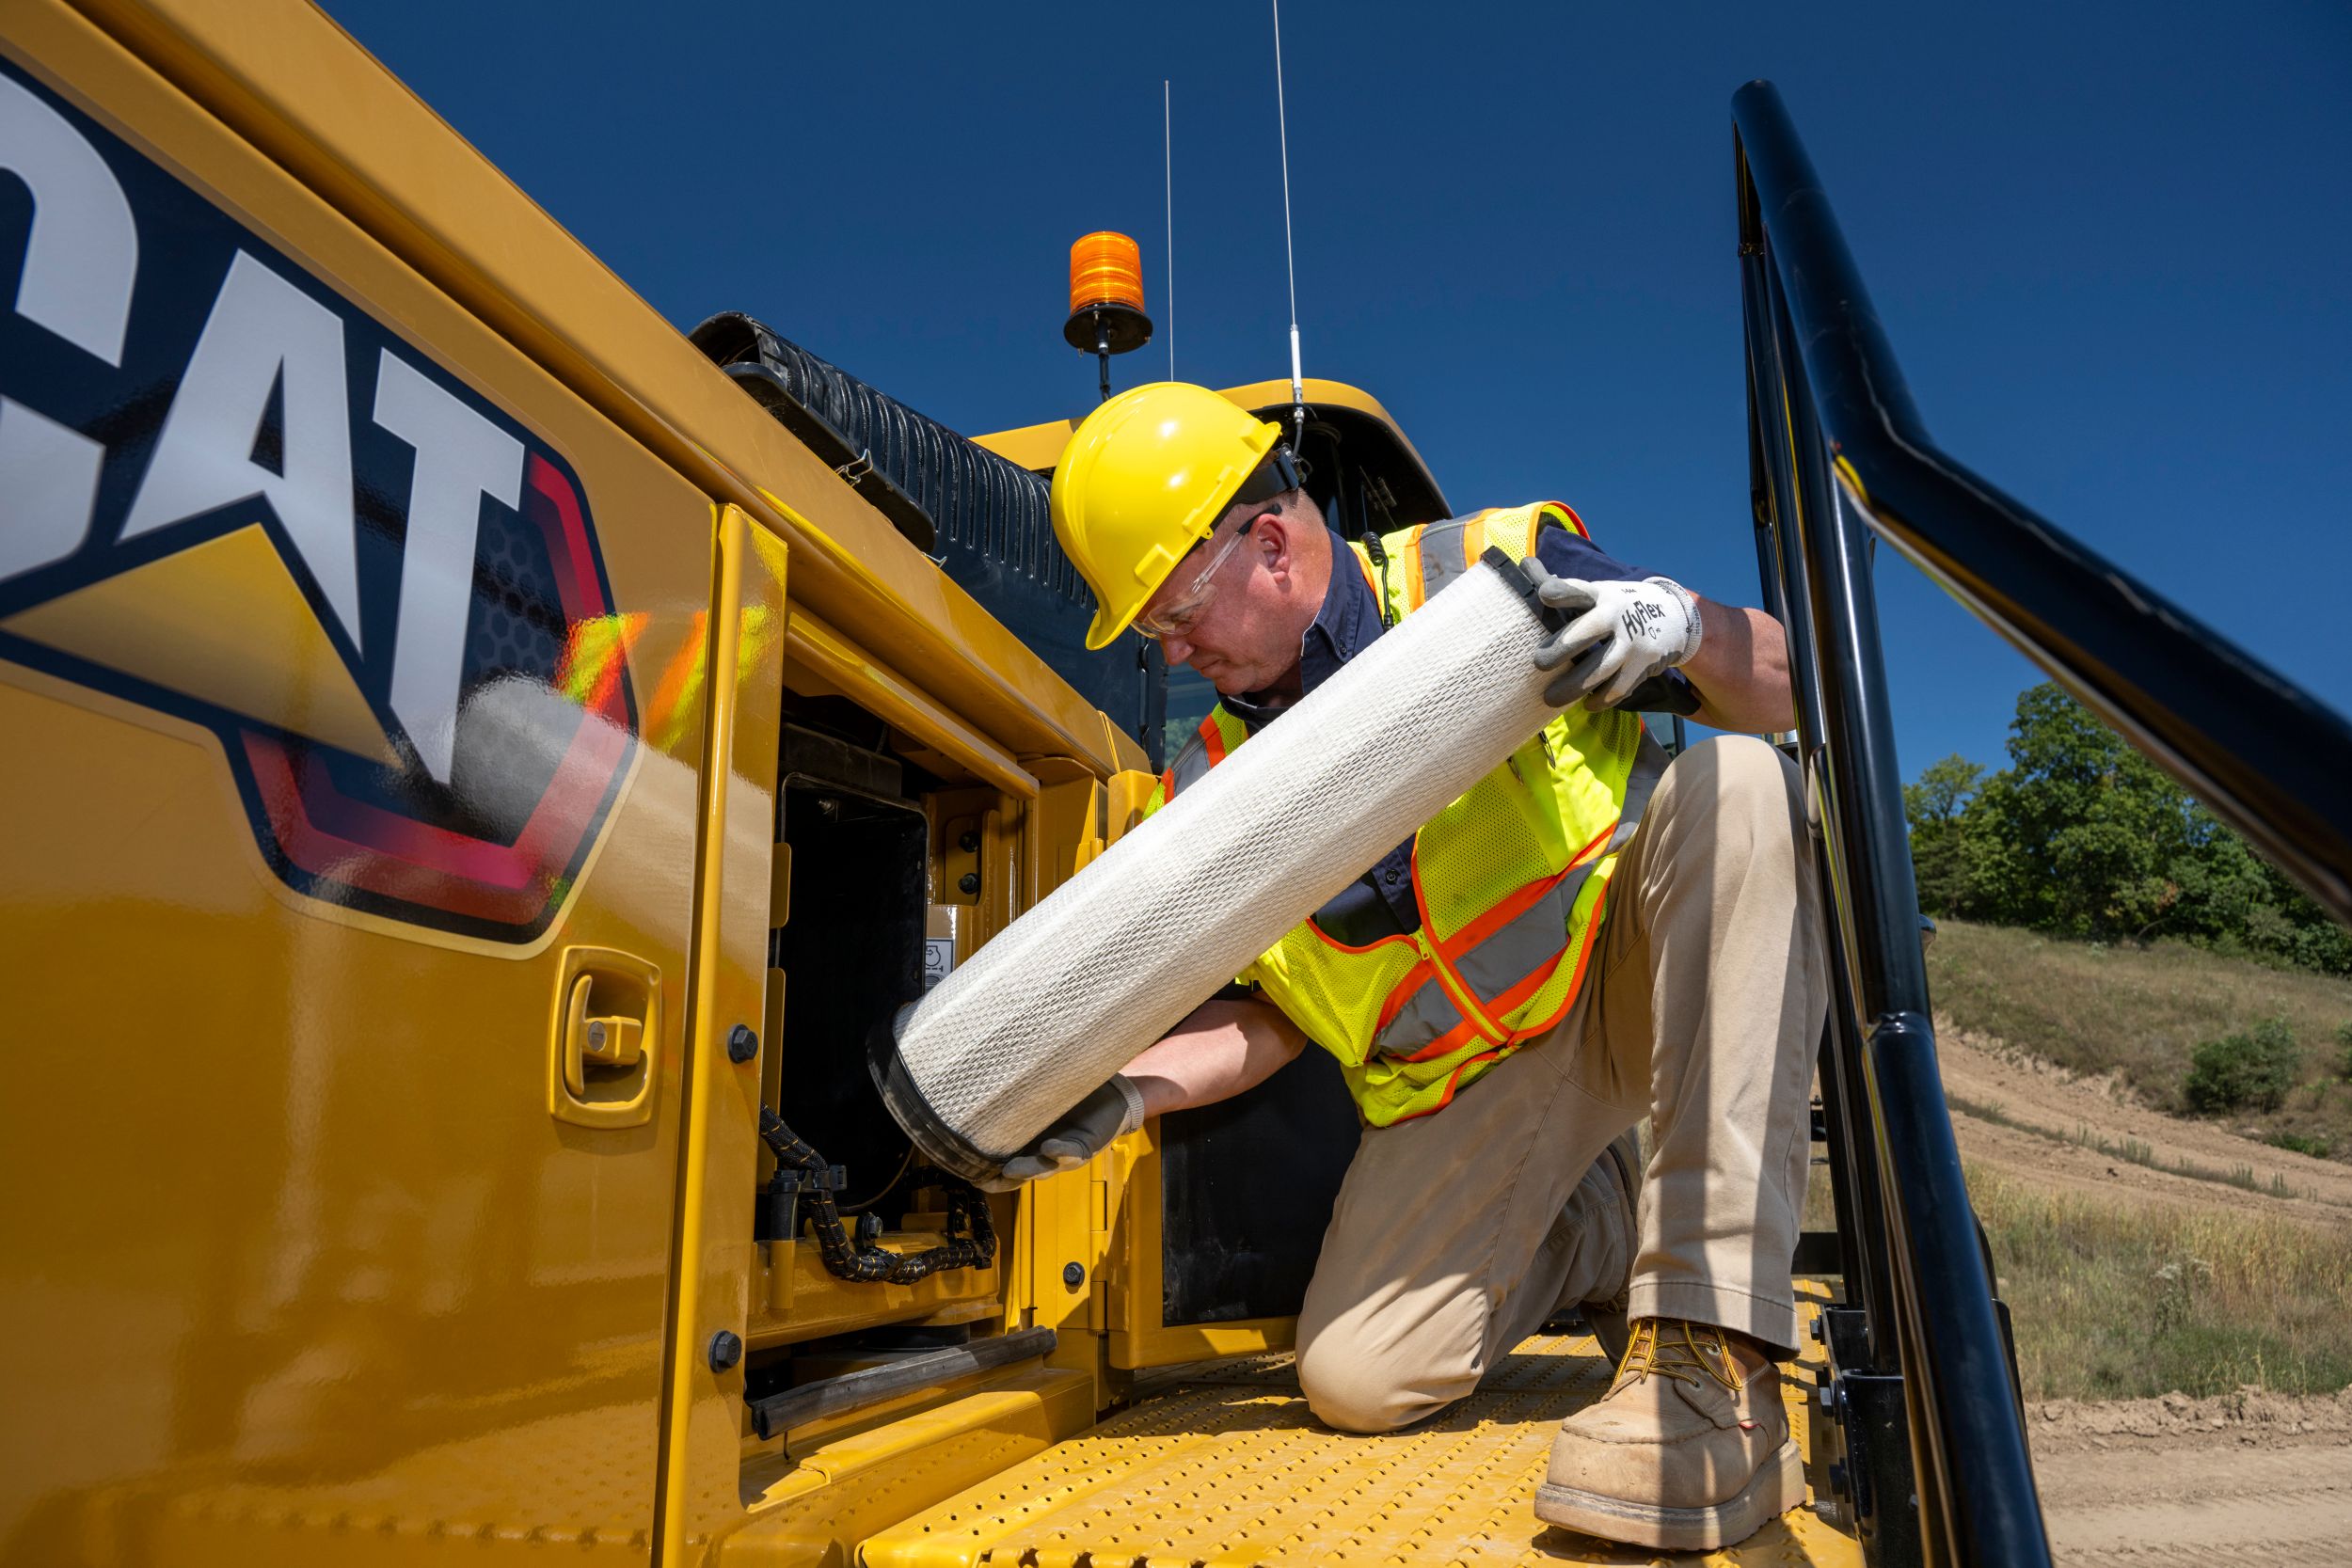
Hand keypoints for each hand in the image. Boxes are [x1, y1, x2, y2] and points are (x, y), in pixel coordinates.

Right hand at [980, 1076, 1146, 1190]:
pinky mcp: (1085, 1147)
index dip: (985, 1172)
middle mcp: (1042, 1154)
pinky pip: (1072, 1153)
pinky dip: (1061, 1152)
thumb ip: (1016, 1093)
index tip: (965, 1173)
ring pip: (1044, 1168)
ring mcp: (1063, 1154)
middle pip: (1019, 1173)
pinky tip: (1050, 1147)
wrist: (1111, 1093)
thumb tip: (978, 1078)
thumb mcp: (1039, 1094)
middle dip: (1002, 1178)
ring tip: (1013, 1168)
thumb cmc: (1071, 1093)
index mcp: (1027, 1144)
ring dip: (1029, 1169)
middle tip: (982, 1177)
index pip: (1002, 1165)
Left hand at [1524, 560, 1703, 708]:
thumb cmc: (1617, 606)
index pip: (1580, 590)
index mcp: (1600, 595)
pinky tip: (1587, 703)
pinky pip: (1619, 688)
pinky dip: (1601, 699)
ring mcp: (1632, 641)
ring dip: (1574, 686)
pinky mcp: (1643, 665)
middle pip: (1589, 631)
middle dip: (1563, 648)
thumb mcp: (1597, 592)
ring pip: (1602, 667)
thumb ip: (1563, 588)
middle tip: (1539, 663)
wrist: (1671, 616)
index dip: (1563, 591)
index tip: (1545, 595)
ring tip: (1549, 698)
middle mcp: (1616, 615)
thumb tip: (1524, 564)